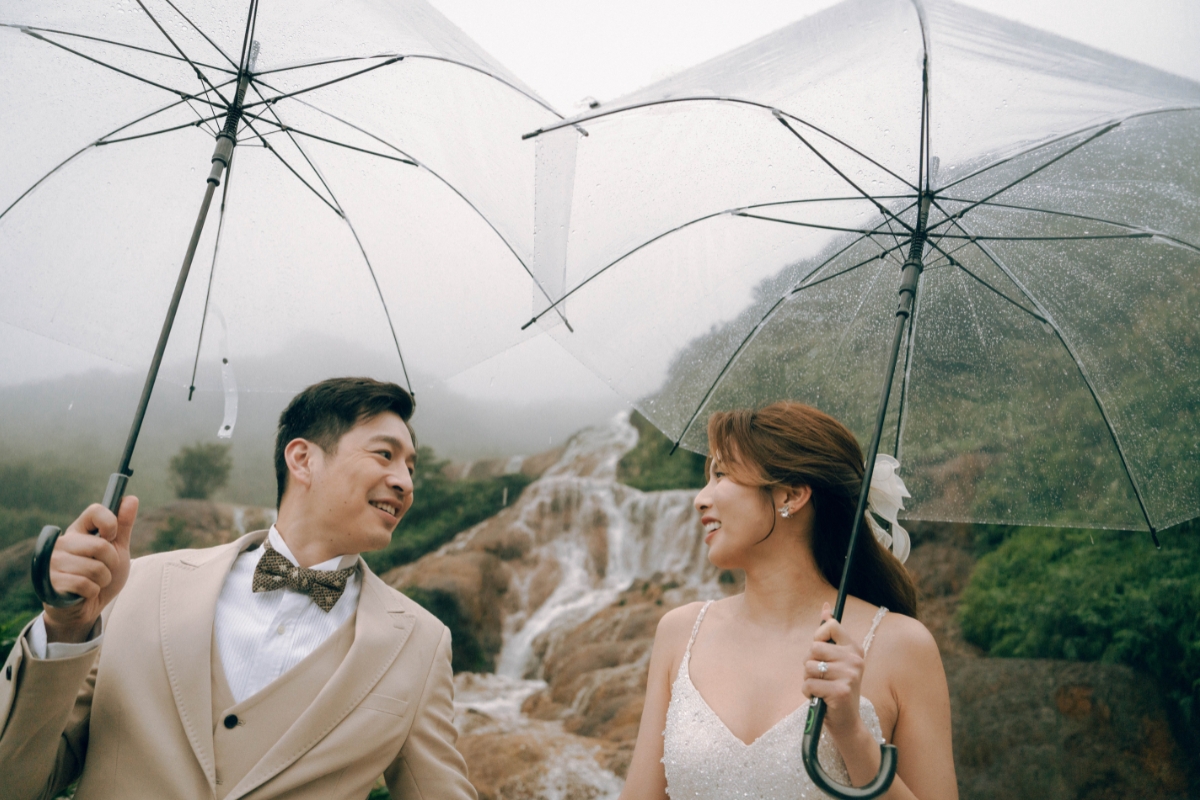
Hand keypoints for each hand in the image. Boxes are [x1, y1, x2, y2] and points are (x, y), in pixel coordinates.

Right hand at [42, 497, 137, 643]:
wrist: (87, 607)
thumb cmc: (102, 576)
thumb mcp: (118, 550)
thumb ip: (123, 526)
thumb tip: (131, 498)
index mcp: (78, 530)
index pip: (95, 511)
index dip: (111, 523)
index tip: (112, 536)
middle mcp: (62, 542)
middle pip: (101, 545)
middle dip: (111, 562)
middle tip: (103, 569)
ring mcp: (53, 562)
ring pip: (95, 568)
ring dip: (102, 580)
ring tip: (93, 582)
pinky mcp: (50, 582)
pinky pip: (86, 584)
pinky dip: (92, 591)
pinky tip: (83, 592)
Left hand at [803, 602, 868, 741]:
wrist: (846, 723)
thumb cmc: (836, 688)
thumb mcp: (836, 659)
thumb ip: (830, 633)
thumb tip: (825, 607)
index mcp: (855, 649)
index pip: (830, 626)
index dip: (817, 639)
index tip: (821, 653)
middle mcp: (855, 660)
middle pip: (814, 647)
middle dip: (809, 663)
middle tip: (821, 677)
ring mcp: (850, 675)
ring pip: (808, 666)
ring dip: (808, 680)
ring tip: (821, 688)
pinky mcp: (840, 691)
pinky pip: (808, 684)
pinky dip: (808, 693)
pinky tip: (820, 699)